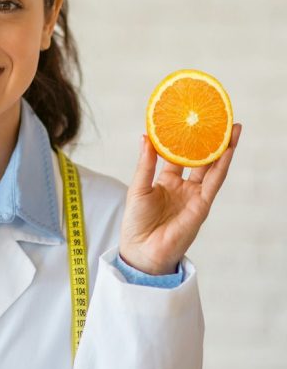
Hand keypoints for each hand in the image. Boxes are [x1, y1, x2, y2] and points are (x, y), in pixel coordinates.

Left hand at [119, 124, 241, 274]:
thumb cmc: (136, 223)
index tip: (186, 120)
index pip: (177, 156)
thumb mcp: (138, 188)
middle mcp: (182, 187)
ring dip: (223, 148)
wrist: (142, 250)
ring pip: (212, 167)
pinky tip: (228, 148)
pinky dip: (222, 165)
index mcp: (165, 182)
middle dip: (209, 140)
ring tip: (232, 128)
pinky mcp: (202, 204)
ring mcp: (194, 195)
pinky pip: (214, 181)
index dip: (182, 140)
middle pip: (200, 159)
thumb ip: (145, 164)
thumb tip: (145, 137)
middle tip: (218, 118)